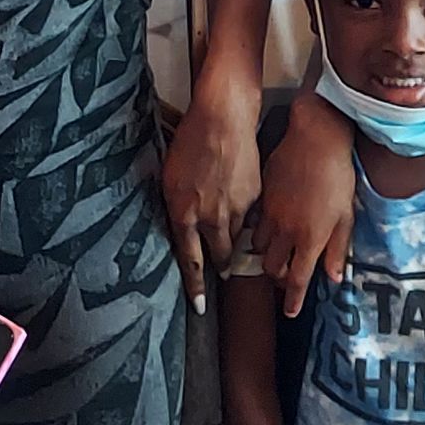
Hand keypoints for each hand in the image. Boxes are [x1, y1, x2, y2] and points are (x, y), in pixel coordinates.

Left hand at [162, 67, 261, 311]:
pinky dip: (244, 212)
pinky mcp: (255, 195)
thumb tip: (181, 225)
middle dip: (222, 264)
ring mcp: (236, 207)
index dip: (196, 286)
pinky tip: (239, 197)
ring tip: (230, 230)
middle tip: (222, 270)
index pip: (191, 261)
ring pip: (237, 235)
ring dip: (232, 236)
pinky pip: (250, 214)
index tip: (201, 307)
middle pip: (220, 253)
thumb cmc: (189, 142)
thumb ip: (177, 208)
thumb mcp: (169, 177)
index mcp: (184, 213)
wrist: (222, 118)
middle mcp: (211, 217)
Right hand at [253, 96, 355, 316]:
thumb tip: (334, 277)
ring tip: (274, 252)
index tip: (290, 312)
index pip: (298, 280)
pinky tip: (267, 227)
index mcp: (310, 238)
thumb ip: (338, 248)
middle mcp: (286, 230)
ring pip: (257, 246)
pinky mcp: (262, 196)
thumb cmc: (338, 175)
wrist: (316, 137)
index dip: (293, 300)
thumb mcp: (346, 215)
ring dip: (265, 255)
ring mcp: (271, 213)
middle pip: (272, 267)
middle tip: (286, 276)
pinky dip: (258, 231)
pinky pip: (253, 222)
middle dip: (277, 277)